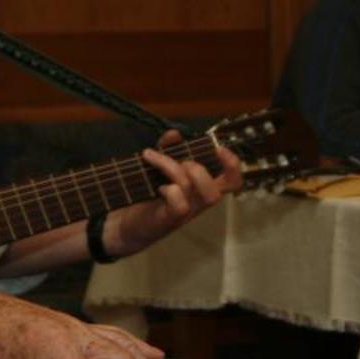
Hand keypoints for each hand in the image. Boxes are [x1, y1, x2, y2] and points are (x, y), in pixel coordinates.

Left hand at [104, 130, 243, 257]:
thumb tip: (175, 134)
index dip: (232, 165)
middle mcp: (198, 202)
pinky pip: (179, 204)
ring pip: (190, 187)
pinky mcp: (169, 219)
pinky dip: (169, 190)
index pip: (232, 182)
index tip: (218, 148)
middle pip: (216, 192)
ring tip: (153, 159)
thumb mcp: (160, 168)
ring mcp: (185, 212)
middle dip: (197, 168)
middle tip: (180, 162)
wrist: (127, 225)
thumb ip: (168, 149)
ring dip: (170, 166)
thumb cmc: (149, 195)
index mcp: (202, 188)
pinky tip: (158, 188)